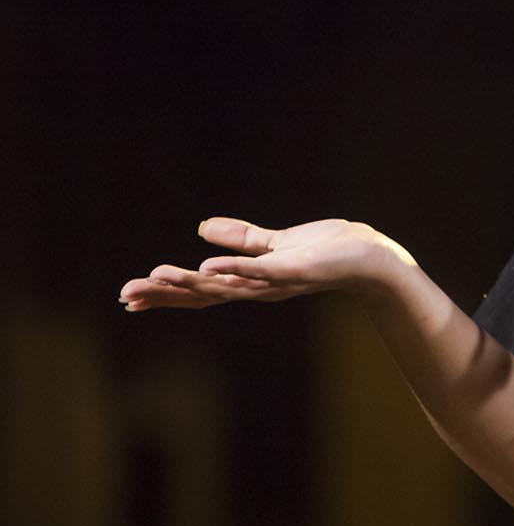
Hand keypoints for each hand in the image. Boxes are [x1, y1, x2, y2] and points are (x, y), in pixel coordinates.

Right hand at [119, 217, 414, 311]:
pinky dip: (237, 269)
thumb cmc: (328, 252)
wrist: (372, 258)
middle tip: (127, 295)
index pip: (201, 291)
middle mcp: (260, 288)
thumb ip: (242, 239)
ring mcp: (278, 282)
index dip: (166, 294)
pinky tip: (211, 265)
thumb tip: (201, 230)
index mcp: (251, 282)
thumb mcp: (277, 243)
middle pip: (205, 295)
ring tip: (158, 276)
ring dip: (192, 281)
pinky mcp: (298, 271)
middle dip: (166, 295)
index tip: (128, 296)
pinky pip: (263, 271)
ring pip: (227, 286)